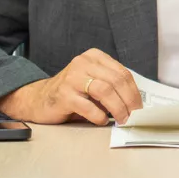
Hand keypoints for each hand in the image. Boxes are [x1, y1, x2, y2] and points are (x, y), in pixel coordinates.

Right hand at [0, 48, 142, 125]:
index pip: (122, 73)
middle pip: (116, 81)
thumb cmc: (71, 92)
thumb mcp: (93, 81)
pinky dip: (99, 116)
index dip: (134, 91)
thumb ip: (111, 86)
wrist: (38, 99)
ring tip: (122, 119)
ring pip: (105, 91)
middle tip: (134, 116)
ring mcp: (72, 78)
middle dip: (129, 101)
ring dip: (117, 108)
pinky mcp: (63, 95)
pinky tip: (101, 121)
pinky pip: (88, 106)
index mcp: (94, 57)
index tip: (140, 106)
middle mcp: (83, 63)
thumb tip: (134, 103)